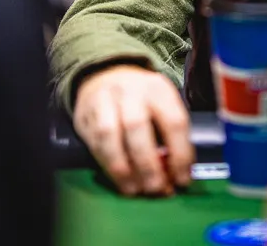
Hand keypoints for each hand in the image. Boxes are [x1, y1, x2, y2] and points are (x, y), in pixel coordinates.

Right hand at [73, 64, 193, 196]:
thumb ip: (171, 137)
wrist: (105, 77)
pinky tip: (120, 180)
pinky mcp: (84, 115)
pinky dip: (107, 166)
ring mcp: (103, 101)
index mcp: (157, 88)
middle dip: (147, 164)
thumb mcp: (163, 106)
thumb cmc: (142, 99)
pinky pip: (94, 143)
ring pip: (109, 134)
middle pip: (137, 126)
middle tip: (156, 188)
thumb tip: (175, 176)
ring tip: (134, 189)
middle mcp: (129, 91)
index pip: (173, 121)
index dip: (180, 154)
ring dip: (122, 168)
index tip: (182, 179)